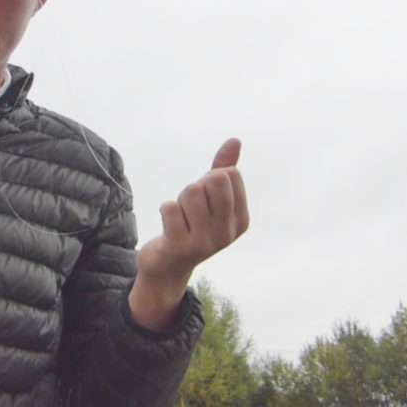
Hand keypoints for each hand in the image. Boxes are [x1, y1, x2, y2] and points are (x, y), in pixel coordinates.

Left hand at [129, 138, 249, 330]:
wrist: (168, 265)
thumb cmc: (191, 224)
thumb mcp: (210, 197)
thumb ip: (223, 168)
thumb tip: (235, 141)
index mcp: (241, 220)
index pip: (230, 174)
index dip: (211, 179)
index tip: (205, 199)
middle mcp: (227, 233)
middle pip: (215, 180)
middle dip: (197, 185)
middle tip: (190, 206)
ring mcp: (205, 242)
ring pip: (191, 192)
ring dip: (179, 199)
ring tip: (179, 218)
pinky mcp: (180, 247)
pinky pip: (170, 207)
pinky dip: (165, 209)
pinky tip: (168, 225)